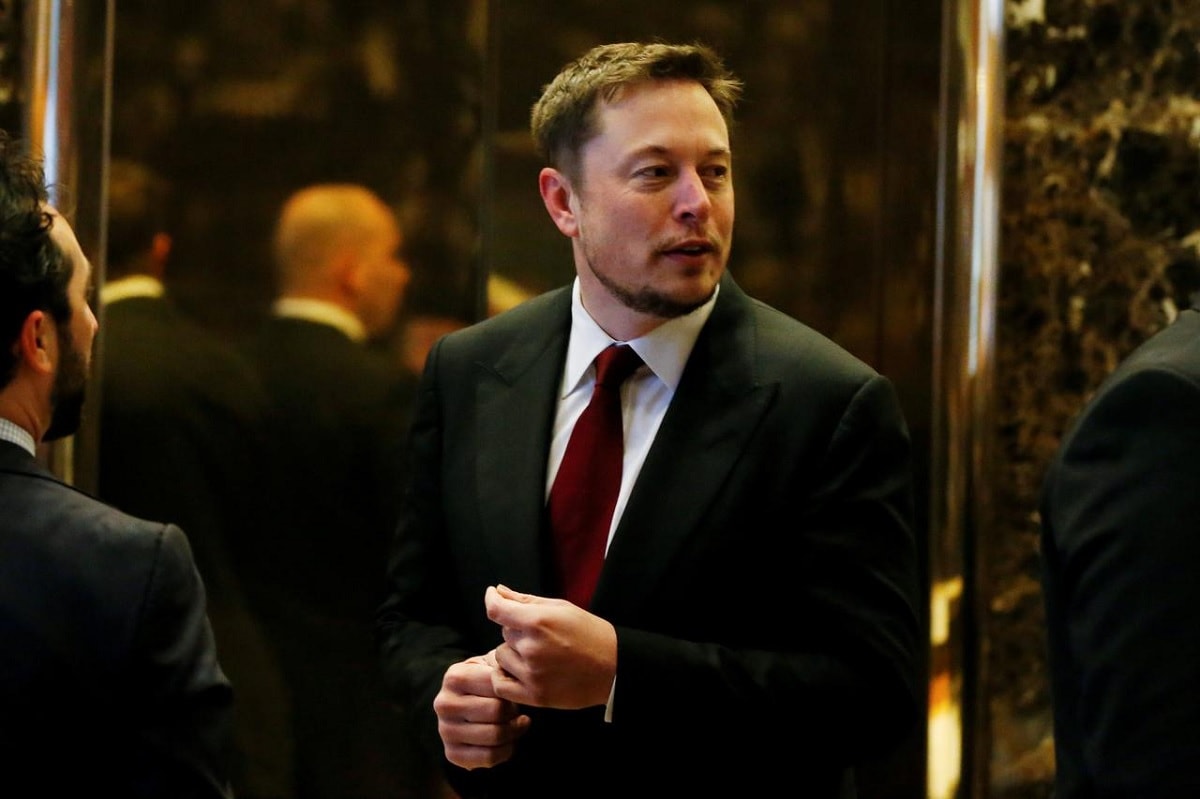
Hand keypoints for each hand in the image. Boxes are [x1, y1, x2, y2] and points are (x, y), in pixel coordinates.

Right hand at [433, 651, 530, 769]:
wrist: (467, 702)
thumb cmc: (487, 681)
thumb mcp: (493, 665)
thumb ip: (505, 665)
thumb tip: (520, 676)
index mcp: (454, 677)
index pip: (497, 685)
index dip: (513, 690)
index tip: (517, 691)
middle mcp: (444, 704)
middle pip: (496, 712)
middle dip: (514, 712)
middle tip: (518, 710)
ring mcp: (445, 730)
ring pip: (495, 736)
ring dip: (514, 731)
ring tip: (517, 723)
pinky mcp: (451, 753)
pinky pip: (489, 757)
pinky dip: (506, 750)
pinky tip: (509, 740)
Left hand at [485, 583, 617, 709]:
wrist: (614, 668)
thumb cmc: (590, 634)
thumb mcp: (562, 608)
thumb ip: (526, 600)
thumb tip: (498, 591)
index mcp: (538, 621)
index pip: (496, 609)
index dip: (491, 600)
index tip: (492, 597)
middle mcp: (532, 647)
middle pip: (504, 633)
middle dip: (517, 631)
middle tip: (542, 636)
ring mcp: (532, 673)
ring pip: (501, 656)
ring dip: (513, 654)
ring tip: (539, 655)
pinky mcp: (534, 695)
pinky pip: (500, 684)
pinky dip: (505, 676)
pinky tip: (521, 671)